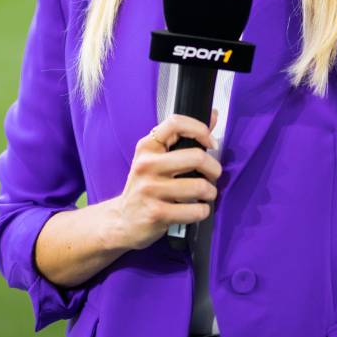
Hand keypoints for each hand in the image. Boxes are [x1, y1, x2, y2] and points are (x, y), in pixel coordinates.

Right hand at [103, 110, 221, 251]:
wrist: (121, 220)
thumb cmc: (145, 187)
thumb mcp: (157, 159)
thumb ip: (184, 137)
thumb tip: (213, 115)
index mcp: (147, 147)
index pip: (176, 123)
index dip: (200, 130)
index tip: (210, 143)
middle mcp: (147, 165)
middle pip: (197, 157)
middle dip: (214, 169)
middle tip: (213, 175)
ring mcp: (151, 189)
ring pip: (200, 186)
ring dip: (210, 193)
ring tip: (205, 195)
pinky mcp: (157, 213)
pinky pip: (195, 210)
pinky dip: (203, 211)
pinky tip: (196, 209)